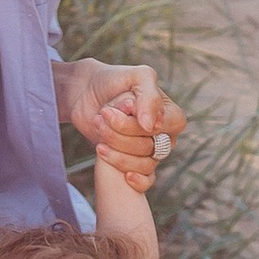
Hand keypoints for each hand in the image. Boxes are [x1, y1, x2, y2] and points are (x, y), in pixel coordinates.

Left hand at [59, 60, 184, 193]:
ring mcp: (150, 152)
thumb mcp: (137, 77)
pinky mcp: (133, 163)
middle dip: (121, 132)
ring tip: (99, 129)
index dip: (139, 122)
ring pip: (143, 163)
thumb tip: (152, 128)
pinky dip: (137, 180)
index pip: (165, 128)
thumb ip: (149, 97)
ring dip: (117, 149)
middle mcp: (165, 136)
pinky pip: (146, 181)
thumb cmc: (115, 81)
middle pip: (149, 147)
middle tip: (102, 115)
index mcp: (171, 115)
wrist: (87, 92)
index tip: (121, 108)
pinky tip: (123, 174)